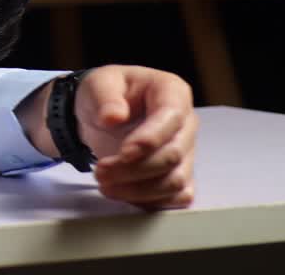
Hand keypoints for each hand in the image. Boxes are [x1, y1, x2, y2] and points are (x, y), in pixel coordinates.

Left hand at [76, 65, 197, 209]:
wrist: (102, 113)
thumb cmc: (105, 93)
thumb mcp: (98, 84)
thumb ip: (105, 97)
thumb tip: (113, 117)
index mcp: (172, 92)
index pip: (171, 118)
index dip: (149, 139)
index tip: (123, 153)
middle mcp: (186, 123)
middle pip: (173, 155)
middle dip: (134, 169)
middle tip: (100, 172)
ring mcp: (186, 152)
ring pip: (174, 182)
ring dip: (138, 190)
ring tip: (104, 183)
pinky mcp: (178, 175)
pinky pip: (175, 198)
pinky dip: (148, 201)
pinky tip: (122, 193)